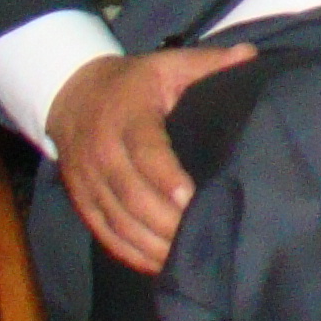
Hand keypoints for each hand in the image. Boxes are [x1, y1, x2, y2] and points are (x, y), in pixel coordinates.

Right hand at [46, 44, 258, 273]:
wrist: (70, 95)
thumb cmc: (133, 83)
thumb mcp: (168, 64)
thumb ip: (208, 63)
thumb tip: (250, 55)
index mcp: (127, 116)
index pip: (145, 152)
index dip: (165, 177)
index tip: (190, 199)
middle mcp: (101, 152)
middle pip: (131, 196)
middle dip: (166, 223)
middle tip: (201, 239)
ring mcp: (87, 181)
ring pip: (117, 222)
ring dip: (151, 245)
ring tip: (185, 261)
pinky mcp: (81, 200)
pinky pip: (104, 233)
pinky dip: (130, 253)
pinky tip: (158, 266)